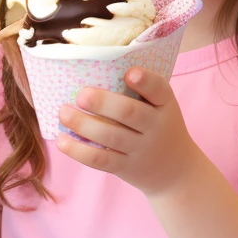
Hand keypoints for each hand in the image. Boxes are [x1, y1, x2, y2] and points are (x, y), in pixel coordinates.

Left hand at [56, 68, 200, 198]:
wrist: (175, 169)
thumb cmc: (158, 126)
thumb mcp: (161, 107)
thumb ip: (139, 91)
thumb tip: (92, 68)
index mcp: (165, 104)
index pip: (159, 89)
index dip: (145, 81)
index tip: (129, 73)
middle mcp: (156, 126)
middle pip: (130, 113)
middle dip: (103, 103)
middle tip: (81, 95)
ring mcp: (141, 149)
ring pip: (110, 136)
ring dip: (83, 124)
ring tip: (63, 113)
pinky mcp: (126, 167)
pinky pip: (100, 159)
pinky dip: (78, 151)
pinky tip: (62, 140)